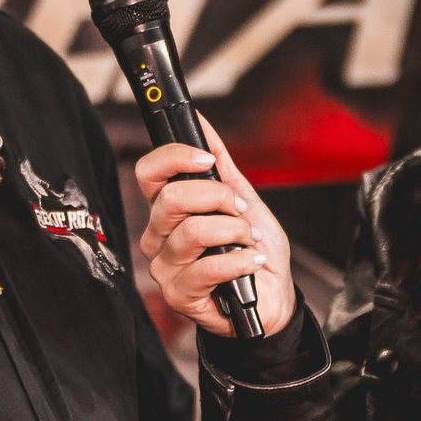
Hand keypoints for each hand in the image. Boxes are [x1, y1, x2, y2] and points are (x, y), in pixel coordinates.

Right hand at [135, 116, 295, 337]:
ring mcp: (165, 266)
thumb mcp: (244, 200)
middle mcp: (158, 236)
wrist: (271, 297)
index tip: (206, 159)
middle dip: (218, 197)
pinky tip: (251, 262)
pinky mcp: (178, 294)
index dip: (175, 157)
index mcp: (168, 210)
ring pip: (193, 231)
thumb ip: (221, 164)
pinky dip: (240, 260)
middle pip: (171, 197)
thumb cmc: (253, 251)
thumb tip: (201, 123)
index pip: (149, 172)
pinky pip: (207, 267)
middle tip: (242, 210)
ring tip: (250, 240)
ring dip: (235, 231)